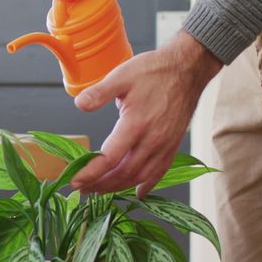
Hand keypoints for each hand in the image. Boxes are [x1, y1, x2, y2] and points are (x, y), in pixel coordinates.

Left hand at [71, 30, 222, 196]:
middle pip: (123, 173)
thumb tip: (79, 105)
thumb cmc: (154, 71)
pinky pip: (159, 172)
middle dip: (100, 184)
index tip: (75, 181)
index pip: (109, 158)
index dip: (90, 173)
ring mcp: (164, 144)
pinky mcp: (173, 145)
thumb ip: (99, 92)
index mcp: (135, 124)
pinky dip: (147, 185)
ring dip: (118, 187)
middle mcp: (151, 139)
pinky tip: (137, 192)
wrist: (187, 69)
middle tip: (83, 189)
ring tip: (101, 190)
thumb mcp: (122, 75)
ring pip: (140, 176)